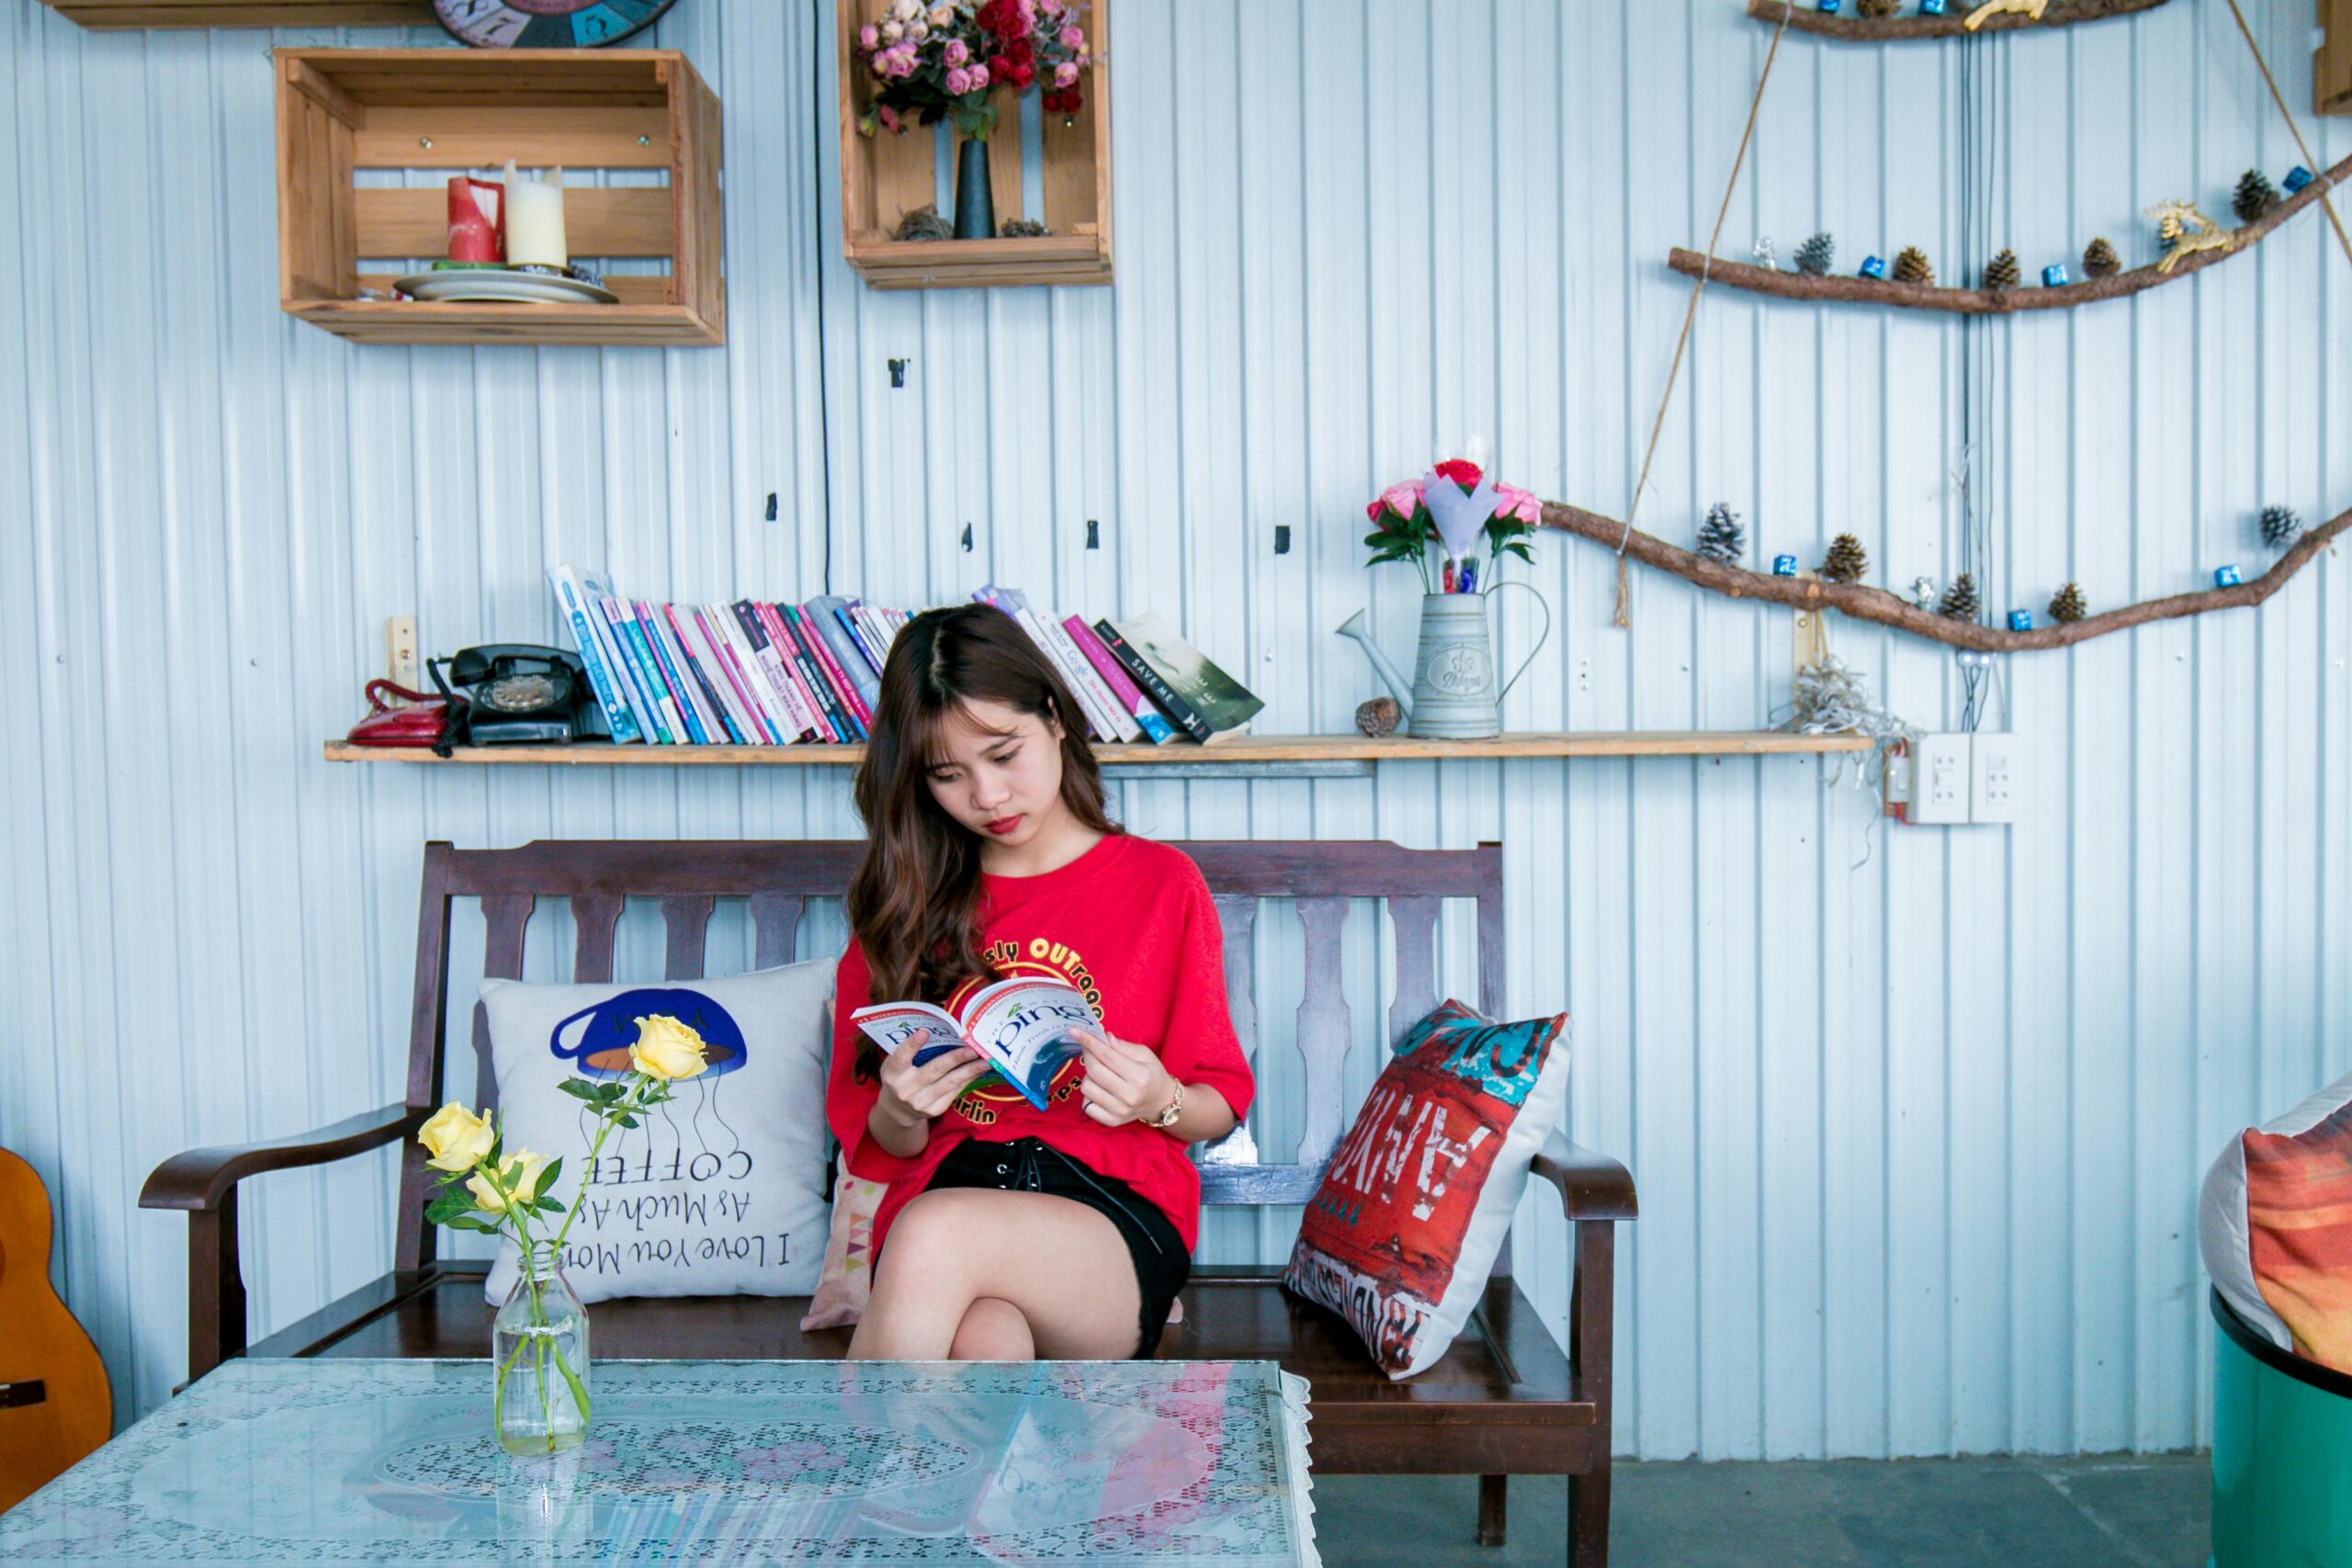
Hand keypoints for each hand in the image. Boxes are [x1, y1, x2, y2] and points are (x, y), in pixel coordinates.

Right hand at [875, 1029, 991, 1125]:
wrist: (897, 1111)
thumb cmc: (900, 1078)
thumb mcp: (896, 1065)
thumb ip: (910, 1051)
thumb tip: (941, 1031)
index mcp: (893, 1073)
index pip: (901, 1057)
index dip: (912, 1045)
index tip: (925, 1032)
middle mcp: (906, 1089)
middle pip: (933, 1070)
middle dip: (955, 1059)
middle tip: (972, 1049)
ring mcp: (921, 1101)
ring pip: (949, 1083)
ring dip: (970, 1071)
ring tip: (985, 1061)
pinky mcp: (934, 1110)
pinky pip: (954, 1092)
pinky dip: (967, 1079)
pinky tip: (977, 1071)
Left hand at [1073, 1028, 1177, 1128]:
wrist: (1161, 1102)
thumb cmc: (1152, 1074)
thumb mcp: (1145, 1054)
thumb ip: (1123, 1046)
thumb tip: (1104, 1037)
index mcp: (1139, 1076)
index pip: (1106, 1055)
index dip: (1088, 1041)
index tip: (1074, 1031)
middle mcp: (1128, 1095)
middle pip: (1094, 1071)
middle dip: (1087, 1055)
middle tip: (1089, 1049)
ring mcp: (1119, 1111)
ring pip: (1086, 1087)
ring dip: (1088, 1076)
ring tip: (1100, 1073)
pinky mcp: (1111, 1121)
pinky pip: (1086, 1105)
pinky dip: (1089, 1094)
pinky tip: (1099, 1089)